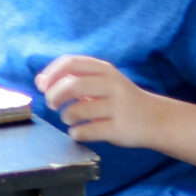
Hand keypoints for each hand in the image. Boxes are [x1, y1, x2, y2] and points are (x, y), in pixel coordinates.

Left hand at [36, 55, 163, 147]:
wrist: (155, 119)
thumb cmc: (120, 100)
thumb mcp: (102, 82)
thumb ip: (73, 78)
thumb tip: (40, 81)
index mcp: (106, 70)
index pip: (71, 62)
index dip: (51, 74)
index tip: (43, 86)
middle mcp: (113, 85)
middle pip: (72, 85)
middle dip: (54, 96)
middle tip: (52, 104)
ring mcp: (118, 107)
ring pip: (78, 110)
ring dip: (66, 116)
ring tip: (70, 118)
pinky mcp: (120, 129)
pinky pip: (87, 131)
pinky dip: (76, 132)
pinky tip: (79, 131)